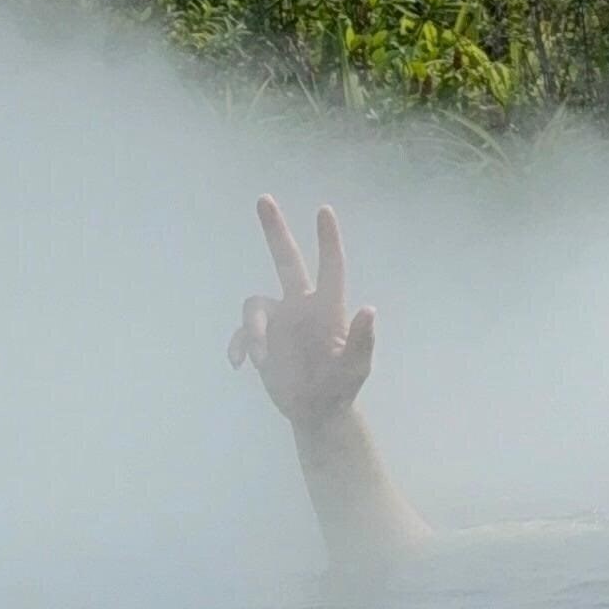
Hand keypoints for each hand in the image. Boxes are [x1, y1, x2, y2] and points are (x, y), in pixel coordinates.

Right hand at [228, 197, 375, 427]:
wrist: (316, 411)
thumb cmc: (341, 387)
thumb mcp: (355, 368)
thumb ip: (362, 341)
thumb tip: (370, 309)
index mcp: (328, 309)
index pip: (330, 267)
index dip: (328, 240)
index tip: (324, 210)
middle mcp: (301, 306)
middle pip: (286, 260)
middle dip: (275, 230)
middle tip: (263, 198)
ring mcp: (279, 320)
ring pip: (254, 304)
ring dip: (252, 330)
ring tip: (258, 358)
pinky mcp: (261, 339)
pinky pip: (241, 332)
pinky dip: (237, 346)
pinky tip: (238, 364)